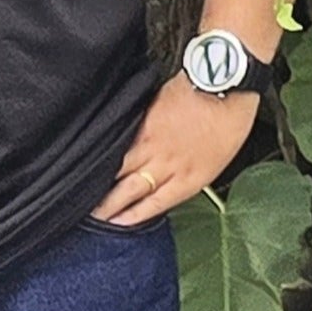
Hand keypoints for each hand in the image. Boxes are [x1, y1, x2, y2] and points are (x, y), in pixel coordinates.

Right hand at [93, 71, 257, 225]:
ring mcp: (150, 143)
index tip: (116, 224)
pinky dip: (103, 154)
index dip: (131, 216)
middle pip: (129, 190)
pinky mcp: (140, 122)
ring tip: (83, 191)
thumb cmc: (229, 121)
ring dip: (99, 182)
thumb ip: (188, 175)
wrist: (221, 86)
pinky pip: (118, 144)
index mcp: (189, 179)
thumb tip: (166, 181)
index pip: (152, 205)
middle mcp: (165, 165)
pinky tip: (89, 159)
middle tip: (91, 215)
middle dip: (107, 206)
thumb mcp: (217, 161)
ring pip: (117, 169)